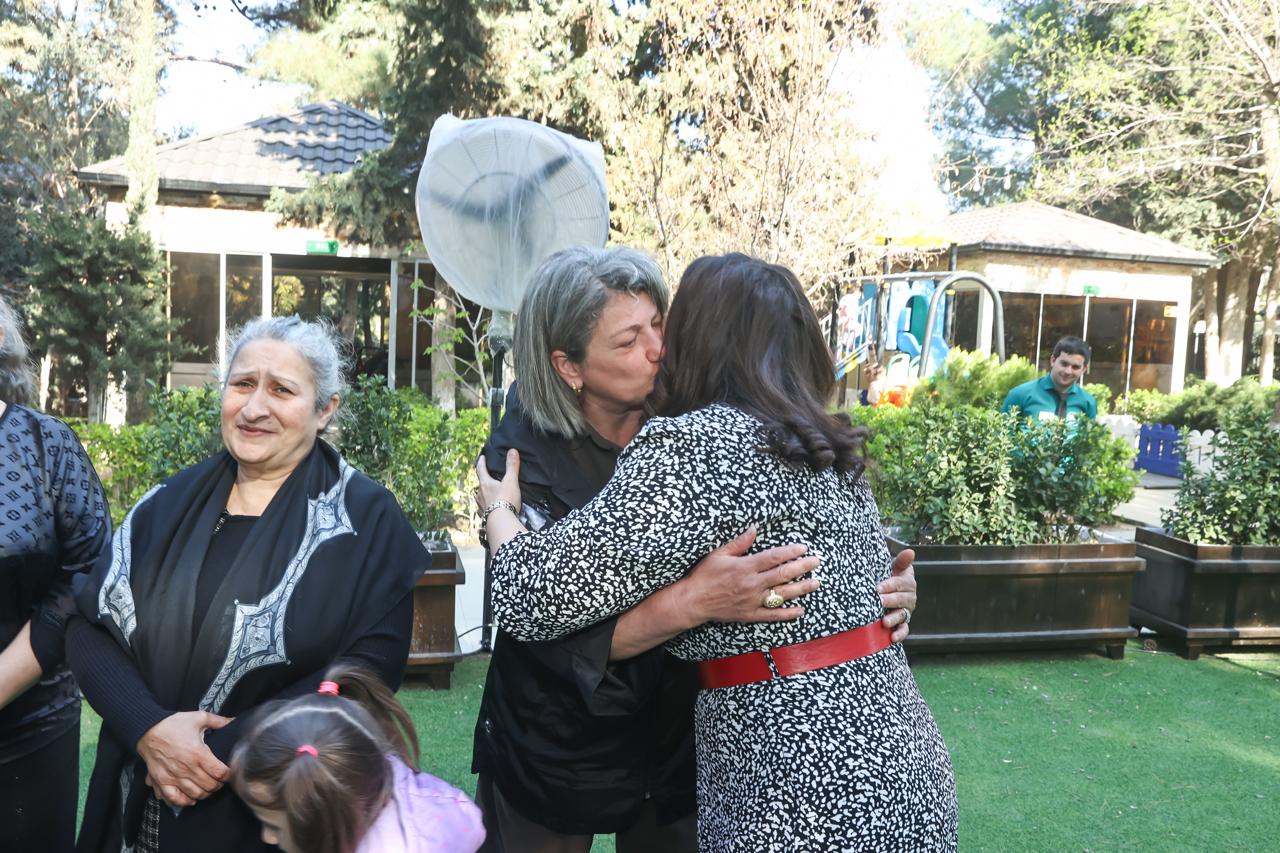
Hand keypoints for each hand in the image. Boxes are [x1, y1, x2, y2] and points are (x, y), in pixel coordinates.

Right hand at [136, 711, 232, 806]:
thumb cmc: (173, 724)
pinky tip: (191, 798)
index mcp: (198, 753)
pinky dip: (185, 802)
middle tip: (218, 780)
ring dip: (204, 793)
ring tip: (207, 787)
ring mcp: (174, 777)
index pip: (220, 773)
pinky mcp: (162, 781)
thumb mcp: (199, 718)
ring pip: (195, 794)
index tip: (228, 772)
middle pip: (210, 786)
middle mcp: (187, 768)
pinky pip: (174, 799)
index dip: (228, 775)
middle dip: (218, 785)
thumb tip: (233, 721)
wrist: (148, 730)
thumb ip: (218, 721)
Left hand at [475, 449, 522, 514]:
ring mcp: (480, 506)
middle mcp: (480, 494)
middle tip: (487, 476)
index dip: (481, 462)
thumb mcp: (511, 481)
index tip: (481, 457)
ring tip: (489, 493)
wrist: (501, 522)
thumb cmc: (505, 499)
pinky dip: (487, 506)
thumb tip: (512, 450)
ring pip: (480, 497)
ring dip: (484, 494)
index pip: (481, 469)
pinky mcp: (484, 516)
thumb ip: (512, 467)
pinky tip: (491, 508)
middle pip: (480, 484)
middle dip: (483, 480)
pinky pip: (484, 508)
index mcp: (485, 483)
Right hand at [678, 528, 820, 625]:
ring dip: (801, 588)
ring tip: (815, 583)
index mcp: (745, 567)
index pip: (774, 557)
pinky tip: (800, 610)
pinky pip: (772, 614)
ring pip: (782, 594)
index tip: (803, 548)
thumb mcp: (718, 554)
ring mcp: (752, 601)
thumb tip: (754, 530)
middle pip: (783, 574)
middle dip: (802, 567)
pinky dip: (787, 613)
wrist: (693, 602)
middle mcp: (752, 584)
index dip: (791, 552)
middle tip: (816, 562)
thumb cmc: (703, 576)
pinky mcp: (750, 614)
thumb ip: (739, 543)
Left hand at [878, 548, 916, 642]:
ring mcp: (906, 611)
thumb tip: (910, 552)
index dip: (889, 585)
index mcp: (908, 583)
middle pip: (900, 600)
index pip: (899, 584)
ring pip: (902, 615)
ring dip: (894, 619)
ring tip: (884, 622)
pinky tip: (892, 638)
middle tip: (878, 602)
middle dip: (890, 601)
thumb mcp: (896, 567)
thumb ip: (902, 561)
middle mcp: (909, 598)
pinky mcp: (903, 623)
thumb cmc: (890, 576)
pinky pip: (904, 629)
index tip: (878, 588)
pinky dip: (900, 634)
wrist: (888, 590)